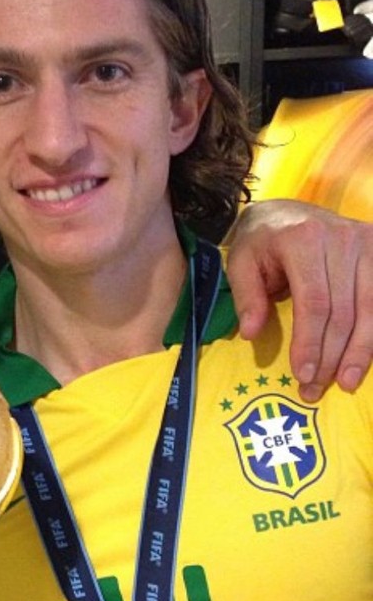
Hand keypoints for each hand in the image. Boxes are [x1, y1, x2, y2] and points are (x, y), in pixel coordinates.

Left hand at [225, 200, 371, 401]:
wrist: (284, 211)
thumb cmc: (259, 241)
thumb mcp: (240, 262)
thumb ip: (246, 297)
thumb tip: (251, 334)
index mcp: (303, 241)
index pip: (314, 303)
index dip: (311, 343)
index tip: (303, 374)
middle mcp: (342, 239)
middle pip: (344, 311)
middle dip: (332, 355)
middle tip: (316, 388)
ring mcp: (366, 243)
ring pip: (370, 308)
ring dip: (360, 351)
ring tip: (347, 383)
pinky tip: (366, 356)